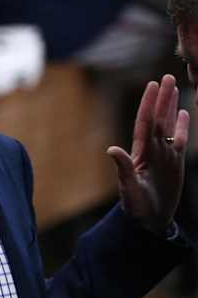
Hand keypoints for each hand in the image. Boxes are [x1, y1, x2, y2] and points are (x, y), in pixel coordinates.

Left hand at [107, 74, 188, 233]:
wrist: (148, 221)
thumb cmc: (135, 207)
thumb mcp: (128, 188)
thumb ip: (123, 168)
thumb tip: (111, 149)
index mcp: (140, 153)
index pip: (145, 123)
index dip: (148, 104)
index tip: (152, 85)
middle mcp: (152, 150)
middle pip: (158, 119)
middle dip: (162, 98)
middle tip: (167, 76)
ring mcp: (164, 156)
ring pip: (169, 126)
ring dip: (171, 107)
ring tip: (174, 87)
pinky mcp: (175, 164)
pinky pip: (180, 141)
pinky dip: (183, 127)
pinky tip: (184, 113)